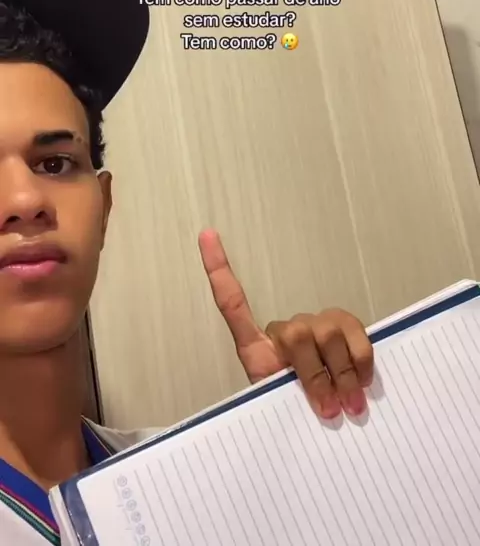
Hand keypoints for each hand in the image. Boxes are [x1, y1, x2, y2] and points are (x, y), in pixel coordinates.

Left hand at [198, 230, 373, 419]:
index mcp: (258, 349)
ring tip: (347, 406)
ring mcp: (318, 328)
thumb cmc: (294, 423)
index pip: (232, 302)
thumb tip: (314, 400)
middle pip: (298, 331)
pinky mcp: (347, 331)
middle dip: (315, 374)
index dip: (218, 268)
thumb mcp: (275, 413)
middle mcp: (288, 331)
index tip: (206, 235)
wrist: (322, 439)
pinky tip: (362, 382)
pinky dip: (360, 359)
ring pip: (328, 332)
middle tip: (327, 410)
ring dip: (340, 373)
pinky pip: (354, 331)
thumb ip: (280, 398)